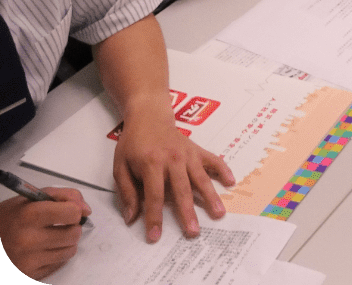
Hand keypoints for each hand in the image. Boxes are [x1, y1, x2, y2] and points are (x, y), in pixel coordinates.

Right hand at [0, 190, 88, 278]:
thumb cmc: (9, 217)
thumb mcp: (32, 197)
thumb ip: (64, 196)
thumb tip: (87, 210)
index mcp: (30, 215)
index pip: (72, 213)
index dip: (74, 210)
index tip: (67, 211)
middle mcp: (28, 240)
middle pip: (74, 234)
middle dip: (72, 227)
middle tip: (60, 225)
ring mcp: (28, 261)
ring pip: (70, 250)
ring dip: (67, 242)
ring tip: (52, 236)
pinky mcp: (28, 275)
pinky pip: (59, 264)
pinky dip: (57, 255)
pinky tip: (44, 249)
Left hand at [113, 100, 234, 243]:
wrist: (149, 115)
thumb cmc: (133, 143)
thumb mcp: (120, 166)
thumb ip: (127, 192)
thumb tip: (131, 217)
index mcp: (151, 163)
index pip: (154, 196)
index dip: (154, 218)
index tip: (155, 237)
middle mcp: (173, 159)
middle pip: (182, 190)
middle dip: (188, 213)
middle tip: (194, 232)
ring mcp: (188, 154)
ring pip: (201, 178)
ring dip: (210, 197)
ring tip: (219, 213)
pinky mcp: (197, 150)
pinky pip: (213, 160)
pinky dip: (223, 170)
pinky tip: (231, 182)